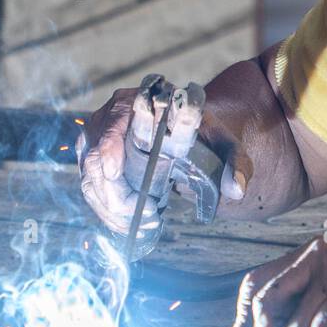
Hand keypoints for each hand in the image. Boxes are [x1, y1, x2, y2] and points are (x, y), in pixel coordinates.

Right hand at [76, 86, 253, 235]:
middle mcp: (109, 116)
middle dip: (116, 194)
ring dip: (112, 208)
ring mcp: (95, 138)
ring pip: (90, 178)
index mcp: (139, 100)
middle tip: (146, 216)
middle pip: (95, 157)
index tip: (117, 173)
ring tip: (143, 226)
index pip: (114, 120)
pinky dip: (108, 211)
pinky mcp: (91, 159)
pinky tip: (129, 226)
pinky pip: (91, 188)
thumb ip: (236, 162)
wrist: (185, 133)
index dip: (109, 147)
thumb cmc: (201, 134)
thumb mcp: (223, 143)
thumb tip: (237, 190)